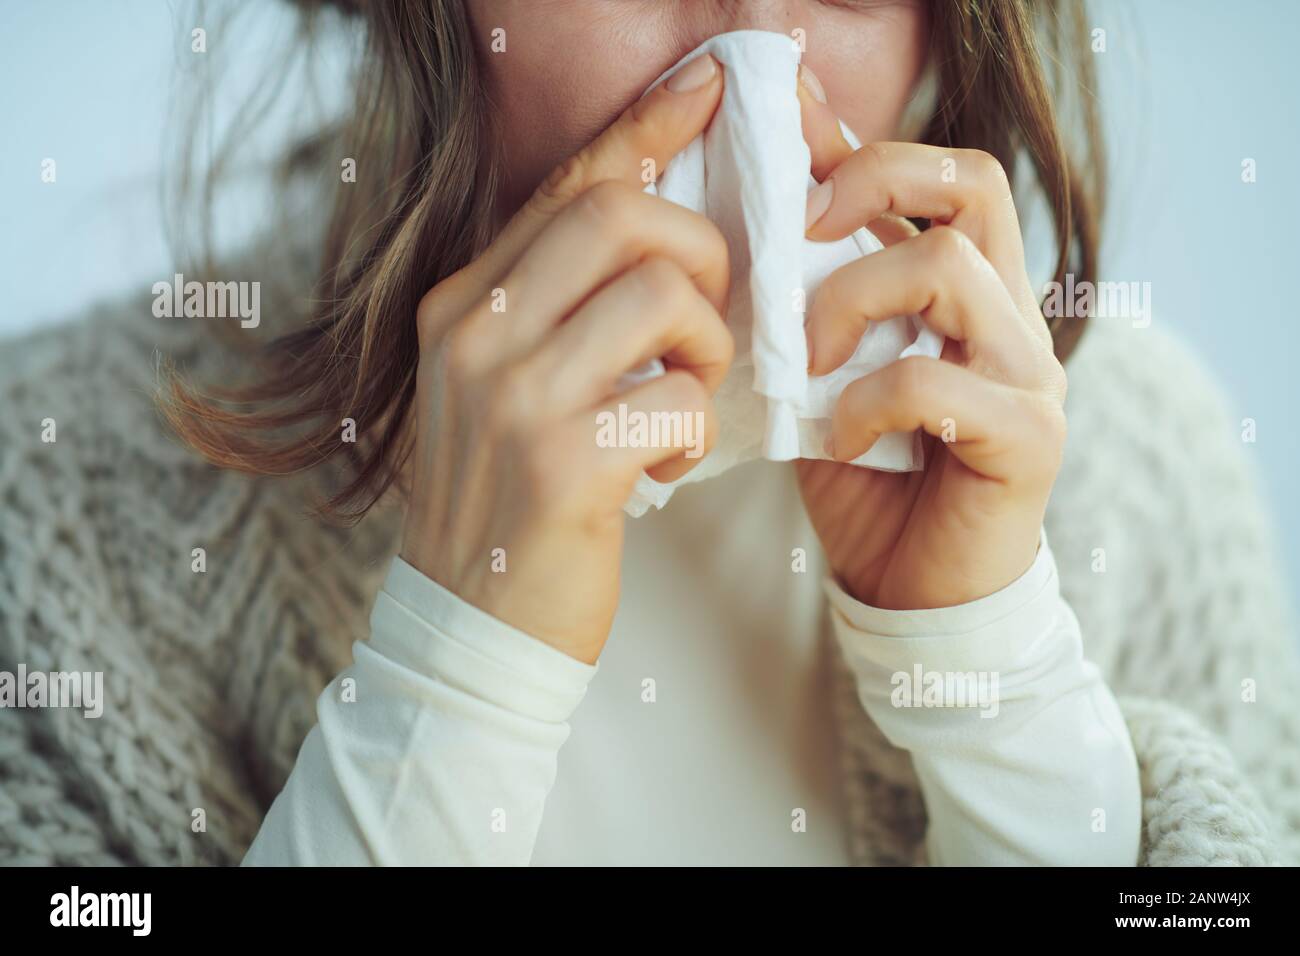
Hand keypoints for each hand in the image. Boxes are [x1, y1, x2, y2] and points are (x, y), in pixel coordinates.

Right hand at [401, 55, 733, 662]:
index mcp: (459, 303)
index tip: (709, 87)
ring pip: (666, 297)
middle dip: (702, 251)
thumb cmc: (506, 498)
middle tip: (708, 317)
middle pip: (622, 215)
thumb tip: (656, 235)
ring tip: (686, 401)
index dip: (646, 127)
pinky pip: (680, 397)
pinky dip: (696, 430)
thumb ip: (554, 309)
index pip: (567, 184)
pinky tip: (666, 466)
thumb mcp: (502, 387)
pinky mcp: (564, 464)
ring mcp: (512, 397)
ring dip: (709, 350)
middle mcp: (473, 333)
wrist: (471, 623)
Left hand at [793, 77, 1067, 610]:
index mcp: (971, 293)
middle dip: (873, 183)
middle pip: (973, 185)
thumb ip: (814, 307)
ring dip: (850, 301)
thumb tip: (762, 228)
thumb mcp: (825, 377)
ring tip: (804, 361)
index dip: (871, 148)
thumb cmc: (868, 482)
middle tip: (801, 231)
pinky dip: (865, 400)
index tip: (792, 144)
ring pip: (948, 268)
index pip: (947, 178)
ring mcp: (1029, 374)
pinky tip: (836, 436)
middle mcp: (1012, 318)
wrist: (914, 594)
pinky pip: (933, 380)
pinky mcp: (1029, 436)